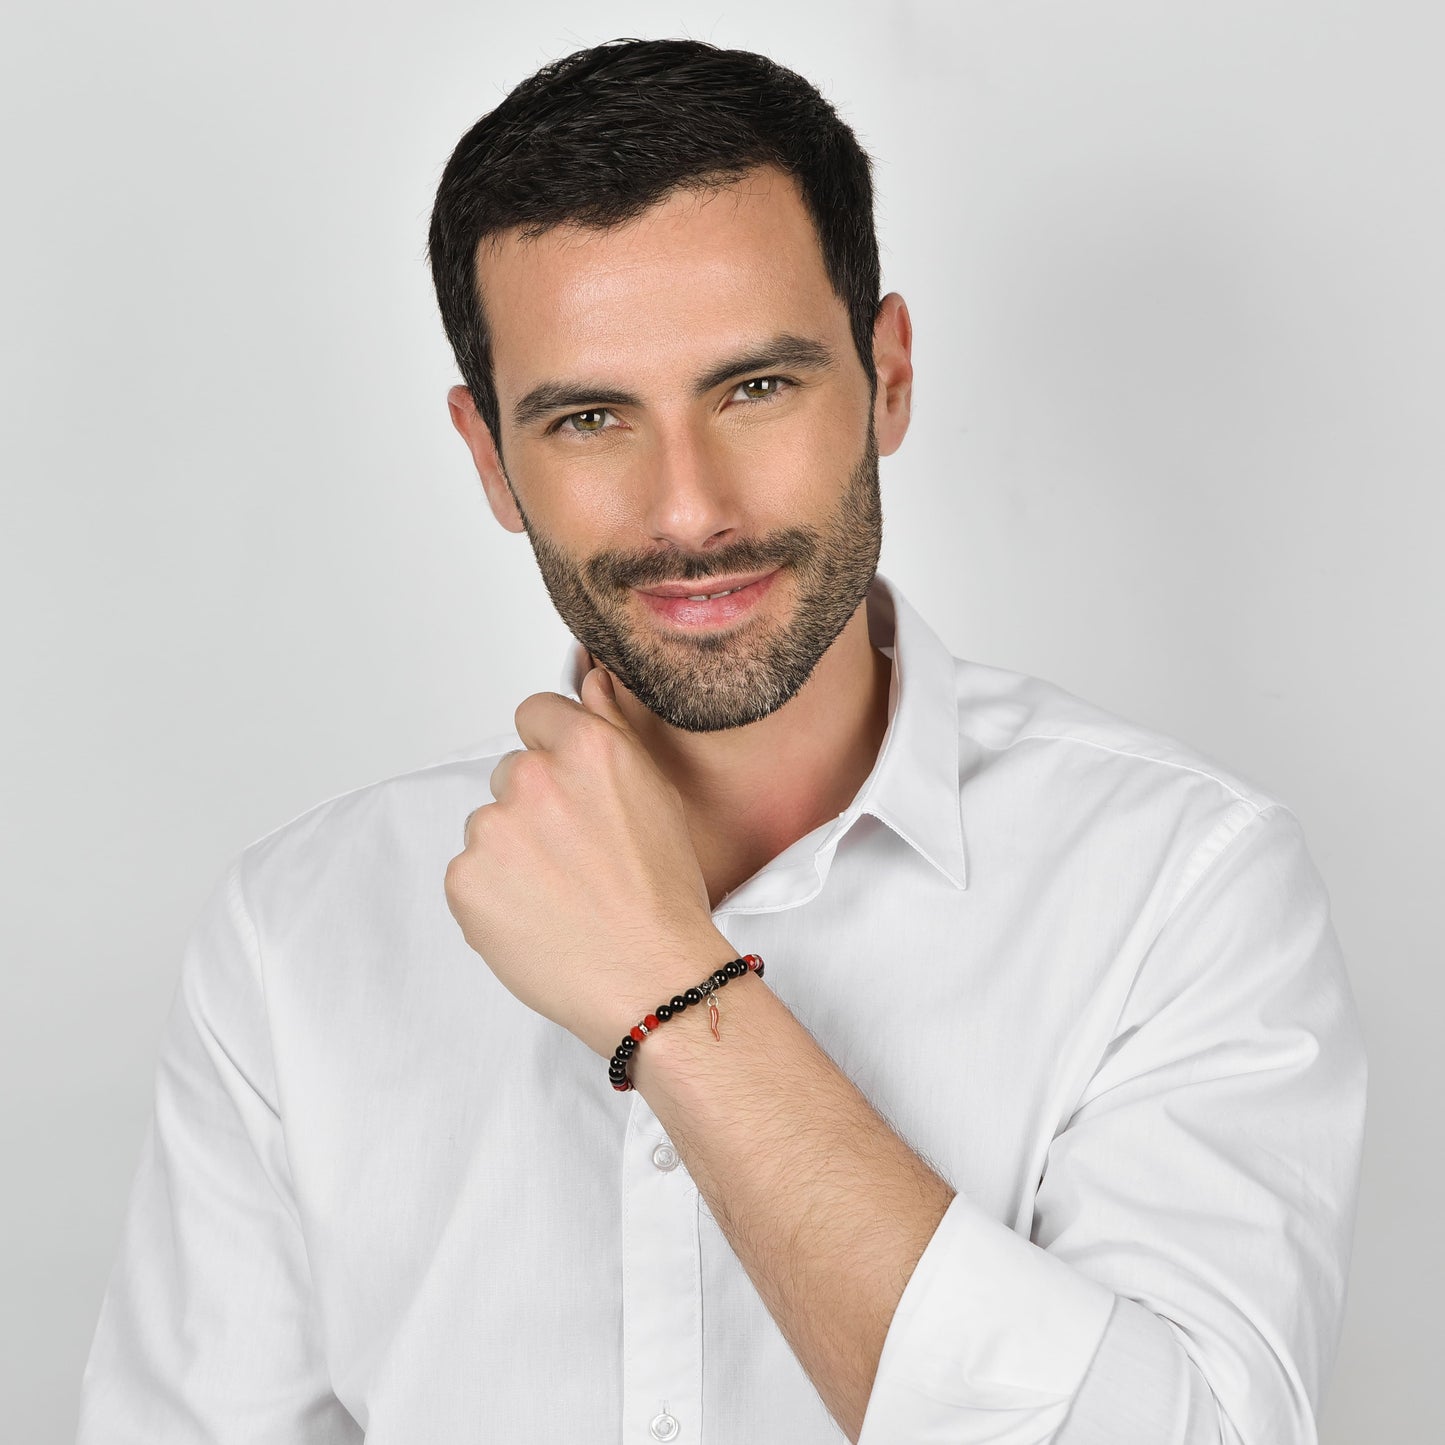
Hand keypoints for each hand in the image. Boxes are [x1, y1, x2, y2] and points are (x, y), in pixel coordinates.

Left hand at [444, 664, 732, 1058]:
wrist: (652, 979)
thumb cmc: (664, 896)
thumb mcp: (657, 796)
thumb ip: (613, 728)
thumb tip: (591, 679)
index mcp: (587, 747)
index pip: (535, 712)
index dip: (553, 750)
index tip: (569, 788)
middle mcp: (534, 778)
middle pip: (510, 774)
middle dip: (534, 808)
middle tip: (575, 857)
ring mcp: (493, 830)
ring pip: (489, 827)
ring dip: (513, 852)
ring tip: (560, 895)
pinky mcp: (465, 880)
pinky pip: (469, 874)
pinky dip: (494, 895)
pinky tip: (537, 918)